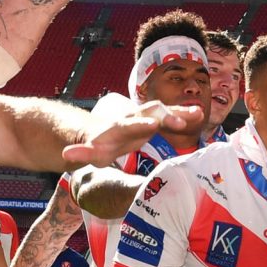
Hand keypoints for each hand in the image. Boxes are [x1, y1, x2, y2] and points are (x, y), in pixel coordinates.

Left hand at [66, 99, 203, 167]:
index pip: (128, 125)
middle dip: (165, 116)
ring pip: (163, 112)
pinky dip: (183, 116)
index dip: (140, 125)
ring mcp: (144, 118)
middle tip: (181, 122)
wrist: (101, 131)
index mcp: (118, 127)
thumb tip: (67, 154)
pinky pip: (170, 117)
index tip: (152, 126)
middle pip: (149, 113)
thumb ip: (81, 153)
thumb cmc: (96, 145)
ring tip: (198, 114)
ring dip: (179, 113)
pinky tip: (199, 116)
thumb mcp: (87, 152)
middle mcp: (133, 118)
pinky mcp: (154, 122)